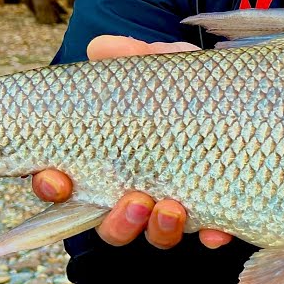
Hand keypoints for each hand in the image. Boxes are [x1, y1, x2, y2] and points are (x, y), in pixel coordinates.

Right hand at [30, 35, 233, 250]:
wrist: (232, 94)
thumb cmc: (178, 85)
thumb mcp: (156, 65)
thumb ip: (129, 56)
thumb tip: (102, 47)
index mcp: (106, 161)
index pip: (64, 185)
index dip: (51, 187)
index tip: (57, 179)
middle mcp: (134, 192)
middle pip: (110, 226)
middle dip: (117, 222)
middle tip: (133, 200)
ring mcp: (171, 206)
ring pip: (154, 235)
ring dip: (158, 230)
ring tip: (170, 208)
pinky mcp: (211, 212)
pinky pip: (208, 235)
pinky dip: (211, 236)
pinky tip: (218, 231)